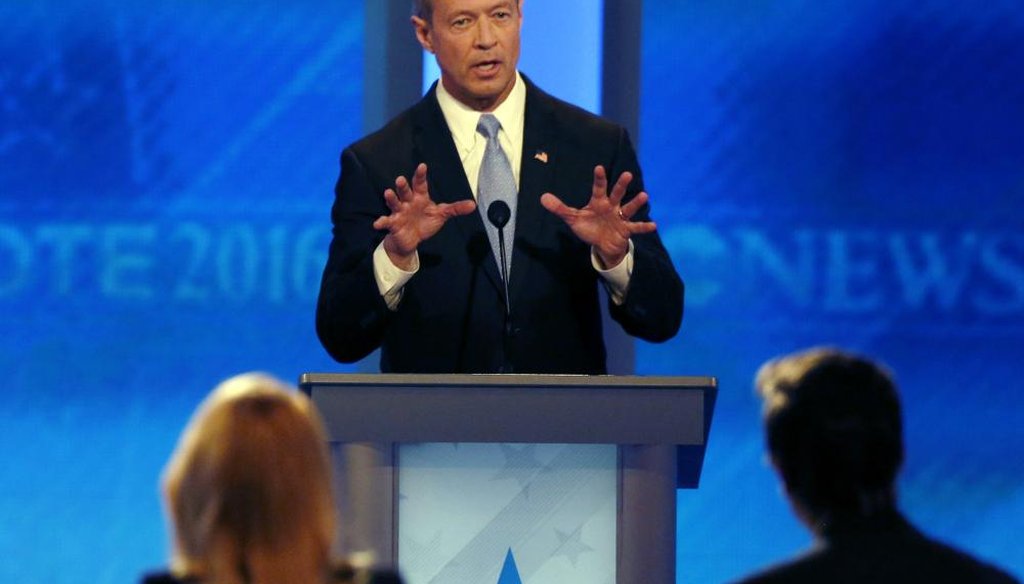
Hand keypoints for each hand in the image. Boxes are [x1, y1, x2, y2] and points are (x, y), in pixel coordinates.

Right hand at [373, 163, 476, 269]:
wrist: (411, 239)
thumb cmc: (425, 222)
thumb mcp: (441, 215)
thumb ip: (455, 209)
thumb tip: (473, 205)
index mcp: (420, 197)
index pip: (420, 184)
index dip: (421, 175)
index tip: (422, 166)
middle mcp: (408, 202)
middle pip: (405, 191)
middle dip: (402, 186)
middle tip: (400, 179)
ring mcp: (399, 212)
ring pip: (394, 203)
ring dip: (391, 198)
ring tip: (387, 193)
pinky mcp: (393, 224)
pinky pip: (386, 222)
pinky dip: (381, 222)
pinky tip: (377, 224)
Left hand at [540, 165, 655, 266]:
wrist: (602, 244)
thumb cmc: (589, 227)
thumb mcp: (573, 219)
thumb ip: (560, 208)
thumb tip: (542, 198)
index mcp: (598, 202)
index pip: (598, 188)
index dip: (599, 178)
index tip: (599, 167)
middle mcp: (611, 207)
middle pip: (617, 194)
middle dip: (621, 185)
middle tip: (627, 174)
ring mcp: (620, 218)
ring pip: (628, 208)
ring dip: (636, 203)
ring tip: (644, 196)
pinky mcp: (626, 230)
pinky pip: (636, 227)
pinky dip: (644, 227)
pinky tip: (653, 225)